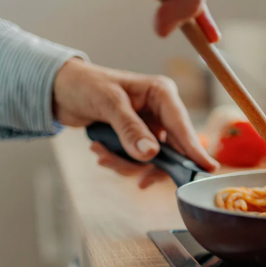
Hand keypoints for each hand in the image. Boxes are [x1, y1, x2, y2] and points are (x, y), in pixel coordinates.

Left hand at [54, 59, 218, 187]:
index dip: (194, 149)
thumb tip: (151, 154)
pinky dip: (120, 162)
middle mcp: (161, 110)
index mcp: (161, 94)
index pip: (182, 126)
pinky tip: (101, 154)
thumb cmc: (84, 85)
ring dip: (128, 164)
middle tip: (140, 181)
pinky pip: (138, 159)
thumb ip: (130, 129)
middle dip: (152, 165)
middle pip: (172, 148)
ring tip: (103, 158)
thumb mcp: (108, 104)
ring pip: (153, 158)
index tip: (207, 169)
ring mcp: (150, 125)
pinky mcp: (137, 137)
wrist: (58, 88)